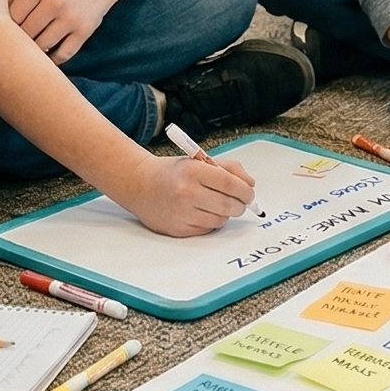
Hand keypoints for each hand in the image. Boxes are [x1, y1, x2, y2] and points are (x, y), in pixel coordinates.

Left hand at [7, 0, 124, 64]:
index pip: (11, 17)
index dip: (1, 30)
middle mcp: (55, 1)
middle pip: (25, 34)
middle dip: (17, 43)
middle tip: (8, 52)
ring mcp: (71, 17)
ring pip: (42, 46)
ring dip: (33, 53)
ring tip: (25, 56)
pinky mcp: (85, 30)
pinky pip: (63, 55)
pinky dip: (52, 61)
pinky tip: (46, 59)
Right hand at [124, 152, 254, 236]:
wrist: (139, 184)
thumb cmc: (172, 172)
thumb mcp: (198, 160)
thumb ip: (228, 169)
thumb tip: (250, 184)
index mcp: (193, 171)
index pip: (230, 184)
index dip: (245, 190)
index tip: (249, 193)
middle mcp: (186, 192)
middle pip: (228, 205)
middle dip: (240, 205)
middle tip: (240, 202)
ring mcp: (182, 213)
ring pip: (220, 220)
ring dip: (226, 214)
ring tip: (217, 204)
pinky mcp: (178, 229)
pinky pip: (207, 230)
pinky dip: (211, 222)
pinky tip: (204, 212)